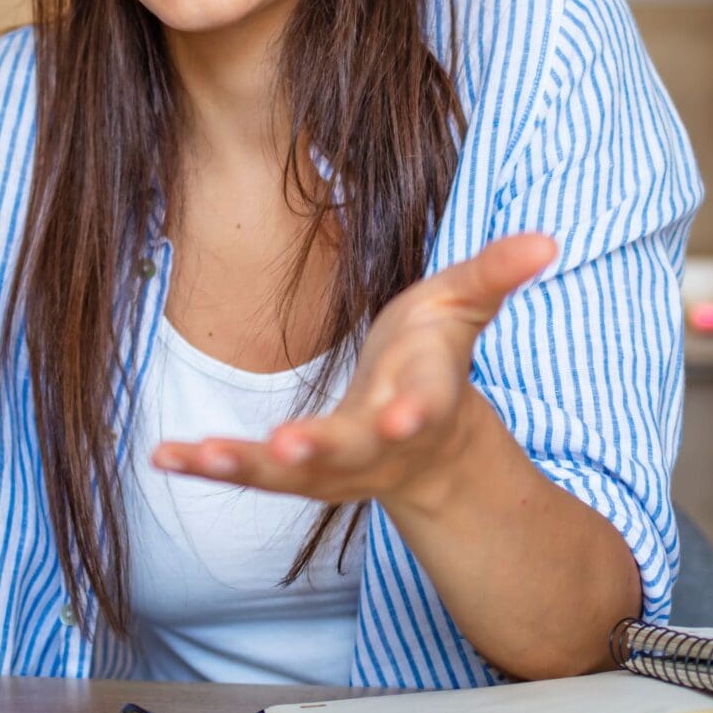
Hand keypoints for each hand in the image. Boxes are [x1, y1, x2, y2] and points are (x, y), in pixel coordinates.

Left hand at [150, 233, 557, 514]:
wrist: (422, 443)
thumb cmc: (435, 359)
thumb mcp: (465, 305)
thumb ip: (497, 273)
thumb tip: (549, 237)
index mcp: (423, 396)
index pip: (426, 404)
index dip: (415, 410)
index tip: (403, 415)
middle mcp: (380, 441)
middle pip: (353, 451)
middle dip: (323, 449)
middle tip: (289, 447)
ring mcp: (336, 466)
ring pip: (291, 474)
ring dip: (246, 466)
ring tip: (199, 454)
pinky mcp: (294, 471)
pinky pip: (248, 474)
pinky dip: (207, 466)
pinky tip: (163, 456)